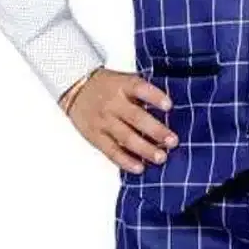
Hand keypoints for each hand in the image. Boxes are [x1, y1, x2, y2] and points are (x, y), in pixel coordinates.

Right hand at [59, 67, 178, 173]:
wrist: (75, 89)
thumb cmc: (108, 86)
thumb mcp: (124, 81)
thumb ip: (143, 94)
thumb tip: (170, 113)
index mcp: (122, 85)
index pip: (140, 88)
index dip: (155, 97)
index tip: (169, 106)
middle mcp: (112, 103)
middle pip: (136, 117)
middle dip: (156, 131)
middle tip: (173, 141)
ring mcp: (103, 121)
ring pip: (125, 137)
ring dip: (145, 149)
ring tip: (161, 157)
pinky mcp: (95, 136)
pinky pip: (111, 151)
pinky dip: (125, 161)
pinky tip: (139, 167)